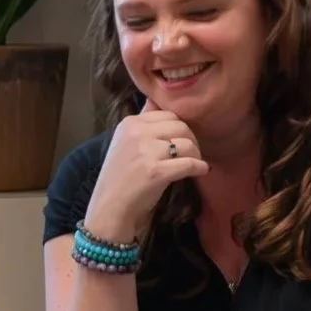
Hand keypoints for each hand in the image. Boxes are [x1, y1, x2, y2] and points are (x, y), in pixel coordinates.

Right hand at [81, 101, 209, 240]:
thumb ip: (142, 123)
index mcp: (129, 123)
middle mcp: (136, 132)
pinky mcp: (155, 171)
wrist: (109, 210)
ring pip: (187, 143)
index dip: (180, 129)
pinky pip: (189, 163)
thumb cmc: (120, 179)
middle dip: (191, 140)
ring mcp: (145, 151)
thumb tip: (155, 100)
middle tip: (192, 155)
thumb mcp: (125, 144)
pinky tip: (201, 171)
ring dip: (196, 154)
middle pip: (180, 125)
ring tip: (195, 164)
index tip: (181, 143)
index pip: (168, 114)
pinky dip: (199, 167)